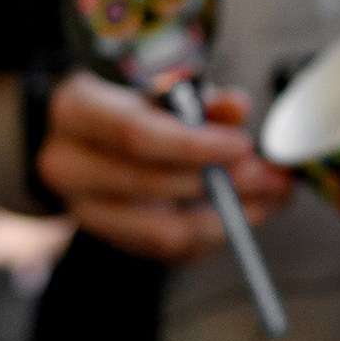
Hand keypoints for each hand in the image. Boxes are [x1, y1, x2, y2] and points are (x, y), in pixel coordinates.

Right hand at [35, 71, 294, 262]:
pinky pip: (165, 251)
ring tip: (268, 201)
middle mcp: (68, 165)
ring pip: (161, 232)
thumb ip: (200, 99)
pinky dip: (208, 238)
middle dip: (220, 184)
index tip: (243, 146)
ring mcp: (83, 209)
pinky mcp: (107, 238)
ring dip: (225, 220)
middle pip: (150, 185)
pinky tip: (237, 218)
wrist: (76, 136)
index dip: (193, 145)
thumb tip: (238, 109)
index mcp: (76, 111)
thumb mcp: (158, 89)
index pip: (134, 134)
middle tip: (271, 178)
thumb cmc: (126, 106)